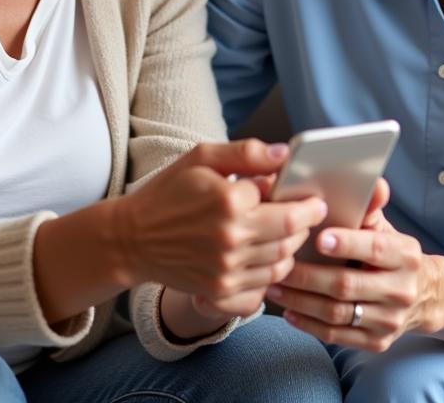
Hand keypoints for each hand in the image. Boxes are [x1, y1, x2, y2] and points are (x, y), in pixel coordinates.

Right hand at [118, 140, 327, 321]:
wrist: (131, 239)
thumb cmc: (168, 192)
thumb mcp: (202, 158)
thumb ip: (246, 152)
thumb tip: (284, 154)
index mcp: (229, 200)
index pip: (285, 202)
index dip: (300, 197)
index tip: (310, 195)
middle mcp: (230, 238)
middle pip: (291, 234)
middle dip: (307, 222)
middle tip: (312, 213)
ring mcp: (225, 269)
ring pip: (282, 263)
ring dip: (293, 248)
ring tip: (291, 232)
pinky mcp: (219, 290)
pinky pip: (263, 287)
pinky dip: (273, 273)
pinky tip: (269, 257)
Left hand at [267, 180, 443, 351]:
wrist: (422, 296)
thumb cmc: (390, 253)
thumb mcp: (385, 228)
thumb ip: (370, 208)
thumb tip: (372, 183)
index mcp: (406, 255)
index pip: (376, 249)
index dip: (348, 243)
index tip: (319, 238)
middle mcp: (401, 290)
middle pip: (348, 284)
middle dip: (308, 275)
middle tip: (279, 264)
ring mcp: (389, 320)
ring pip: (338, 313)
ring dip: (301, 300)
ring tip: (274, 286)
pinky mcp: (377, 342)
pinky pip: (337, 336)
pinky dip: (309, 323)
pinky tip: (288, 310)